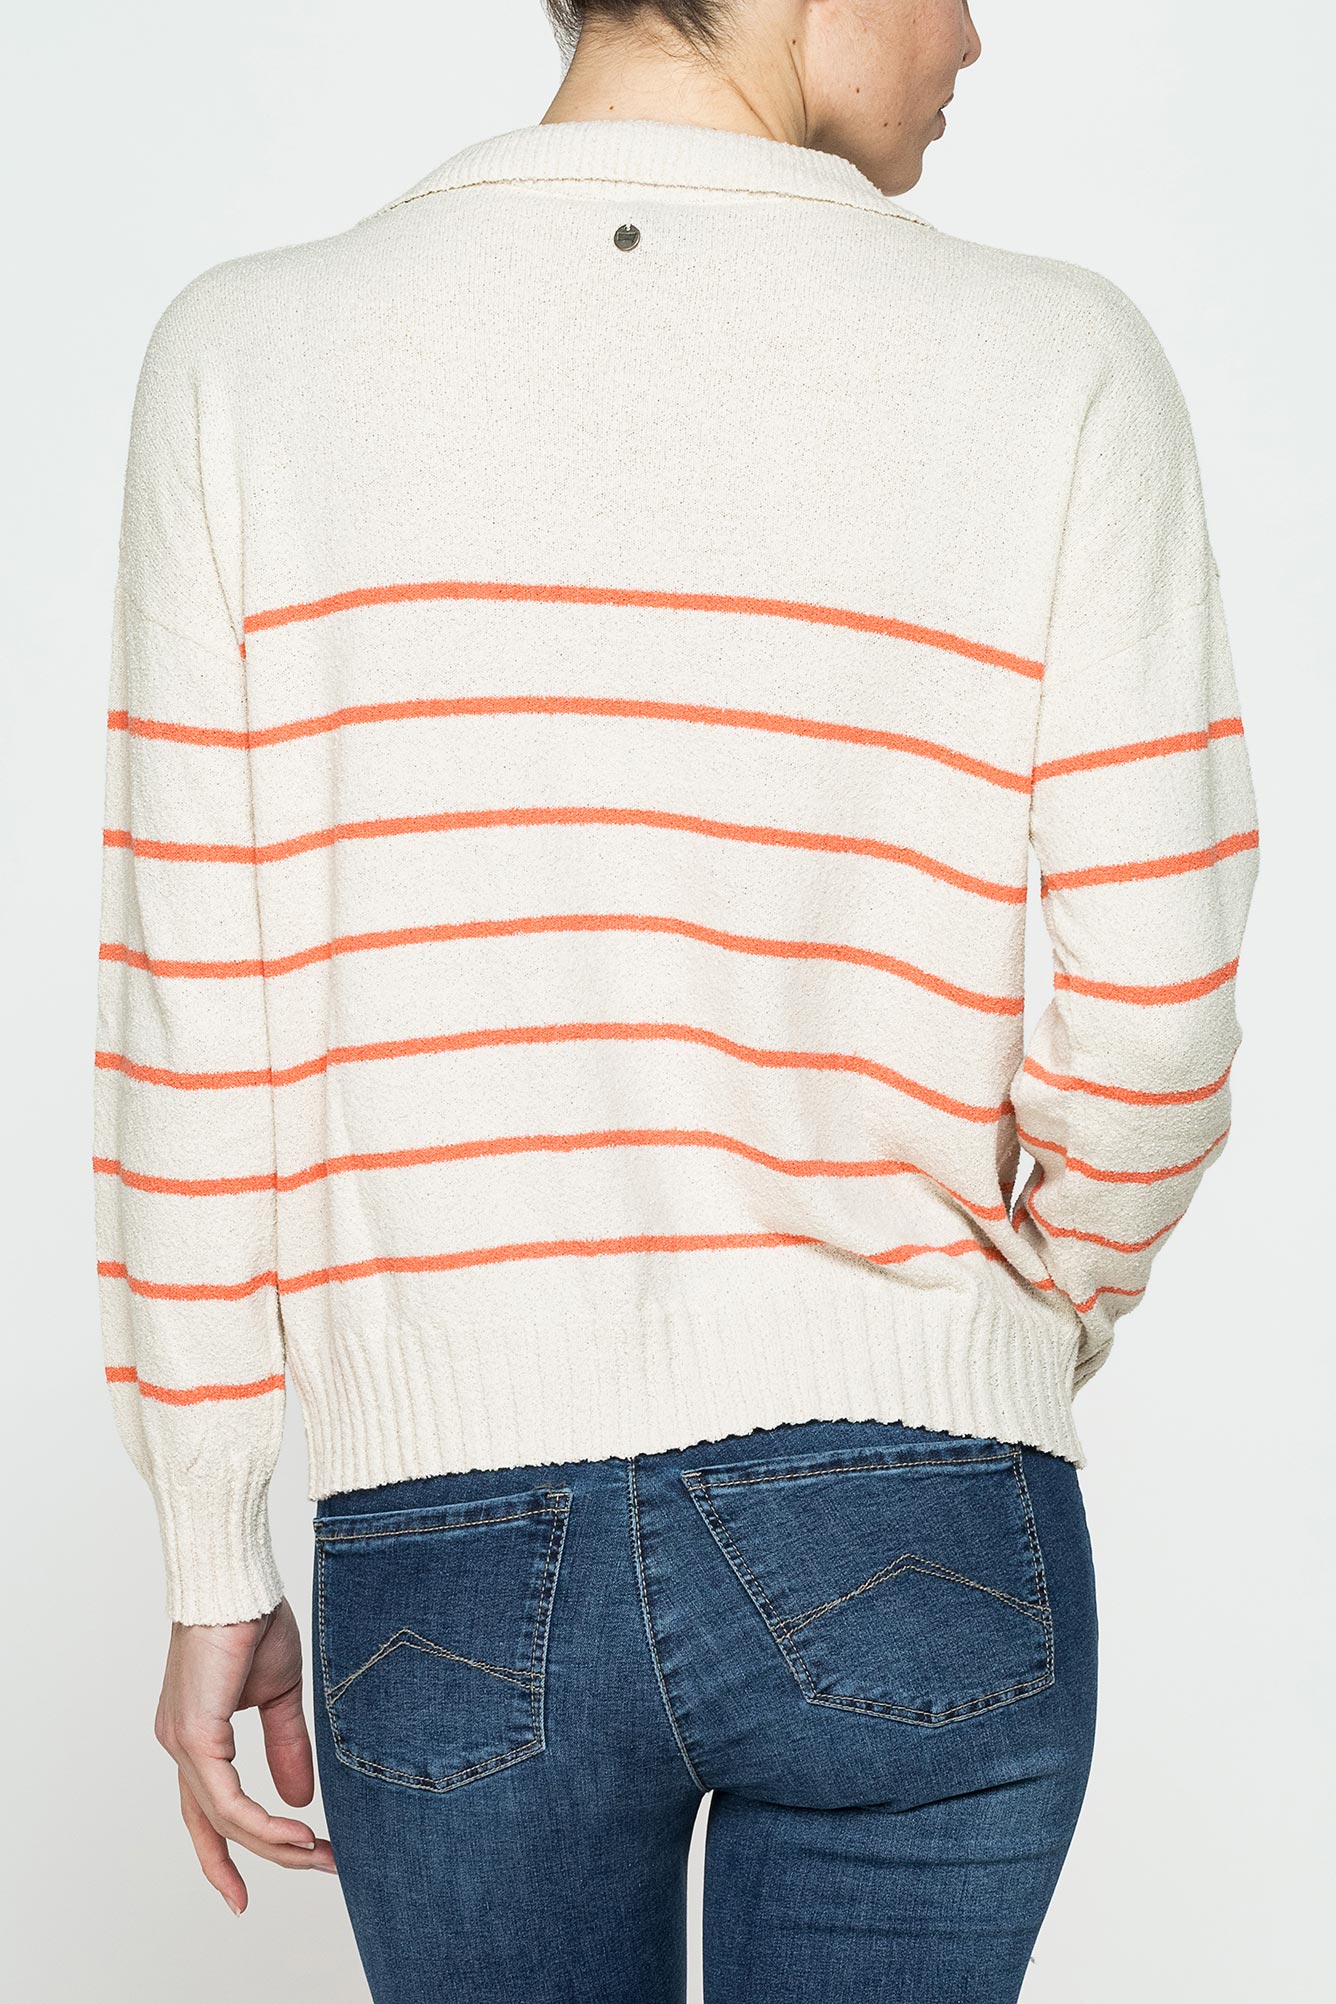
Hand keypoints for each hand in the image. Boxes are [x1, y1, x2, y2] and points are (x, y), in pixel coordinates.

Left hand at [154, 1597, 337, 1915]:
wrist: (238, 1580)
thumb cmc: (252, 1620)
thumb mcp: (279, 1694)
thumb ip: (284, 1746)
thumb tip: (298, 1799)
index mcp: (194, 1735)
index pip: (206, 1811)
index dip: (225, 1855)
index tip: (245, 1896)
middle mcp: (178, 1745)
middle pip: (214, 1825)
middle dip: (266, 1856)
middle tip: (319, 1867)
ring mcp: (181, 1742)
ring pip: (222, 1818)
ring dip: (272, 1843)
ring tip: (317, 1853)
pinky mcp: (193, 1735)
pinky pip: (224, 1799)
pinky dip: (258, 1822)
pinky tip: (294, 1831)